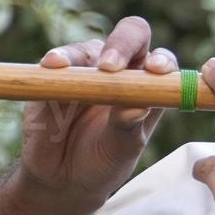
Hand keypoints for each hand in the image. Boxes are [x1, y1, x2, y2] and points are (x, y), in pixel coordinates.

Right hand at [19, 16, 181, 206]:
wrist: (64, 177)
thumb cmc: (104, 160)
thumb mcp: (121, 148)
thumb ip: (129, 127)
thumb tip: (137, 107)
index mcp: (148, 86)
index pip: (161, 60)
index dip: (162, 59)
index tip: (156, 70)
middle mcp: (121, 71)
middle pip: (129, 36)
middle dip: (122, 43)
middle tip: (109, 66)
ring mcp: (86, 70)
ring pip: (87, 48)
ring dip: (79, 53)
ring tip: (65, 65)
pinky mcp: (55, 77)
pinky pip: (56, 61)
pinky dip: (56, 59)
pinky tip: (52, 64)